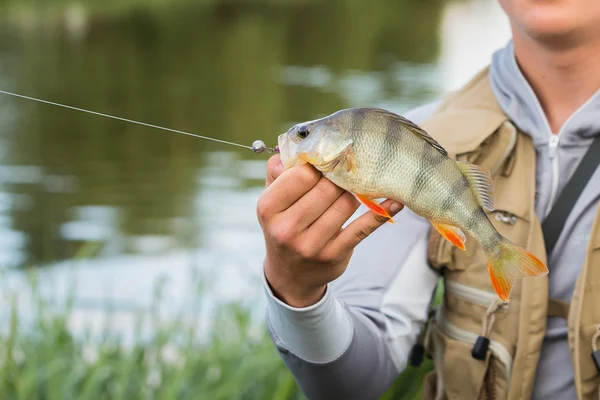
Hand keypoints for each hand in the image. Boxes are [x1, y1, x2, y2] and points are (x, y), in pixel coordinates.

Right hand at [256, 154, 402, 307]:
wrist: (290, 276)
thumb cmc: (283, 226)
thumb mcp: (271, 201)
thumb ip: (278, 171)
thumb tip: (297, 147)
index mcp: (268, 208)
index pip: (302, 174)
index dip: (318, 165)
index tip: (326, 163)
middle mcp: (287, 229)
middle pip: (327, 188)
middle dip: (339, 177)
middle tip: (345, 172)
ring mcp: (311, 245)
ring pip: (346, 204)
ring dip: (355, 192)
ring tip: (354, 187)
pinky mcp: (334, 255)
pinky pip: (363, 228)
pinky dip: (381, 212)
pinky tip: (395, 202)